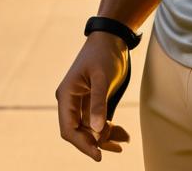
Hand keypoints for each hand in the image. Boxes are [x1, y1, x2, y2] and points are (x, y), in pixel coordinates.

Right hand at [56, 33, 131, 160]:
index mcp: (67, 95)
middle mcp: (71, 101)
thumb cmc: (104, 53)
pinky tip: (123, 134)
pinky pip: (99, 120)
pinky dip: (110, 127)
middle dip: (97, 141)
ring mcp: (82, 102)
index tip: (98, 155)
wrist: (112, 36)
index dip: (82, 144)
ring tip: (124, 140)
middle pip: (80, 131)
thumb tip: (97, 131)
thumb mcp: (102, 77)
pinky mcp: (93, 100)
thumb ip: (99, 103)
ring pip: (91, 128)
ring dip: (106, 136)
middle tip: (117, 148)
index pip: (69, 129)